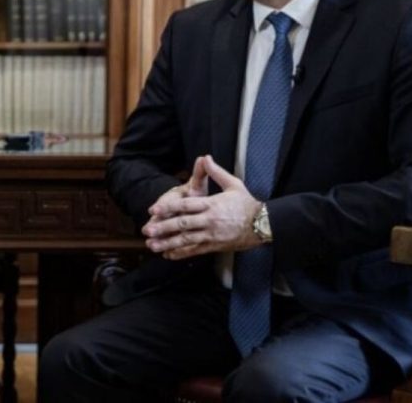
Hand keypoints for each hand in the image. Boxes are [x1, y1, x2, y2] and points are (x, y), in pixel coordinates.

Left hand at [141, 155, 262, 259]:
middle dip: (163, 227)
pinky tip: (168, 254)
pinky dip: (181, 253)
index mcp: (212, 205)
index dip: (168, 207)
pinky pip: (195, 251)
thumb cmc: (247, 204)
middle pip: (183, 224)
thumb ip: (217, 172)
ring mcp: (212, 235)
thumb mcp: (234, 184)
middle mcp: (210, 221)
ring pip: (187, 240)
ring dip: (168, 243)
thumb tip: (205, 157)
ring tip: (152, 245)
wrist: (264, 224)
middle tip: (147, 230)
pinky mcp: (215, 246)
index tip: (153, 209)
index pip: (186, 205)